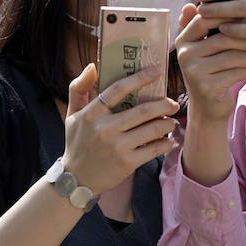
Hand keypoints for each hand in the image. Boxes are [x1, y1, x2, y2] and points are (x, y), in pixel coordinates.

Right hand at [61, 63, 178, 193]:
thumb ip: (79, 88)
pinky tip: (169, 140)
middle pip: (143, 110)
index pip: (118, 89)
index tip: (157, 71)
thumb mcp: (72, 114)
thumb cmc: (76, 142)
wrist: (76, 180)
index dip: (140, 77)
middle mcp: (104, 129)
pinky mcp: (127, 163)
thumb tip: (92, 66)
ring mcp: (117, 147)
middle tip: (173, 103)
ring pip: (152, 129)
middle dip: (163, 105)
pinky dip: (165, 143)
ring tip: (171, 121)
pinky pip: (153, 149)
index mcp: (92, 113)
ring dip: (167, 123)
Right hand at [173, 2, 245, 122]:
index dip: (230, 13)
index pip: (207, 17)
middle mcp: (185, 53)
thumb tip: (193, 2)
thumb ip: (204, 26)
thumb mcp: (205, 48)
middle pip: (224, 36)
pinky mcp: (206, 86)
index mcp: (184, 39)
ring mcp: (193, 71)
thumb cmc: (213, 71)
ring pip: (233, 54)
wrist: (209, 108)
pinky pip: (236, 71)